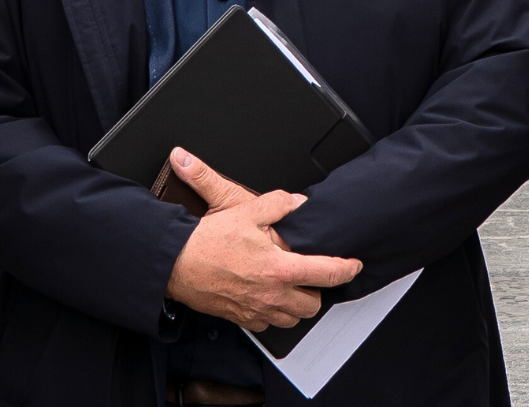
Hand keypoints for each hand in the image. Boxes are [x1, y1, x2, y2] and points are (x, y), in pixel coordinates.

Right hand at [164, 148, 362, 331]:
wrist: (175, 262)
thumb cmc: (208, 240)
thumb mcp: (246, 209)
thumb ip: (279, 204)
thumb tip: (297, 203)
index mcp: (280, 268)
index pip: (328, 273)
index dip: (347, 269)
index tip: (353, 265)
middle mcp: (272, 294)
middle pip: (313, 304)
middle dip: (317, 290)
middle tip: (311, 275)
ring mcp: (256, 310)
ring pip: (293, 318)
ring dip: (296, 304)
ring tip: (288, 286)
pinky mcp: (241, 318)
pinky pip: (267, 324)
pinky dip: (272, 313)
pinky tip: (265, 295)